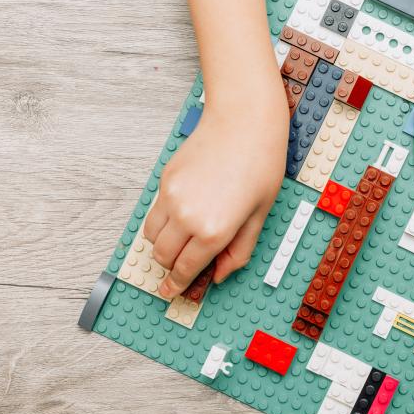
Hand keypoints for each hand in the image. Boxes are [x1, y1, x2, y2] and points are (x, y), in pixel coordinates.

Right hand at [143, 78, 287, 296]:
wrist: (243, 121)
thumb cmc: (261, 164)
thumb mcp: (260, 215)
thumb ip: (239, 250)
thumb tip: (218, 274)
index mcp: (214, 231)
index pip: (185, 269)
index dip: (177, 284)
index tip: (170, 292)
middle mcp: (188, 217)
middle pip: (162, 256)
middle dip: (170, 267)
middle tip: (181, 267)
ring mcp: (172, 197)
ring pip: (152, 236)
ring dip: (162, 245)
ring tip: (181, 241)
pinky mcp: (165, 179)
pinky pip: (155, 212)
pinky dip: (163, 222)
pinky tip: (184, 214)